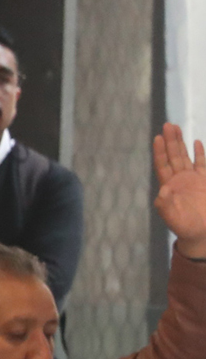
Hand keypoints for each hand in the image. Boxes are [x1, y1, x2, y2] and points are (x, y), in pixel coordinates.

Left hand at [154, 122, 205, 253]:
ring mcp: (192, 180)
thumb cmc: (184, 228)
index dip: (160, 151)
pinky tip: (196, 142)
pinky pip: (201, 164)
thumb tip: (163, 190)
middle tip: (167, 125)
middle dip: (170, 141)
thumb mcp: (171, 217)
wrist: (201, 234)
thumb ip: (165, 205)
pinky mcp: (205, 182)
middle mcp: (179, 180)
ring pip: (186, 157)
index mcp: (169, 186)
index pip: (162, 165)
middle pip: (173, 156)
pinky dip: (199, 154)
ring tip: (177, 127)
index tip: (157, 137)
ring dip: (181, 143)